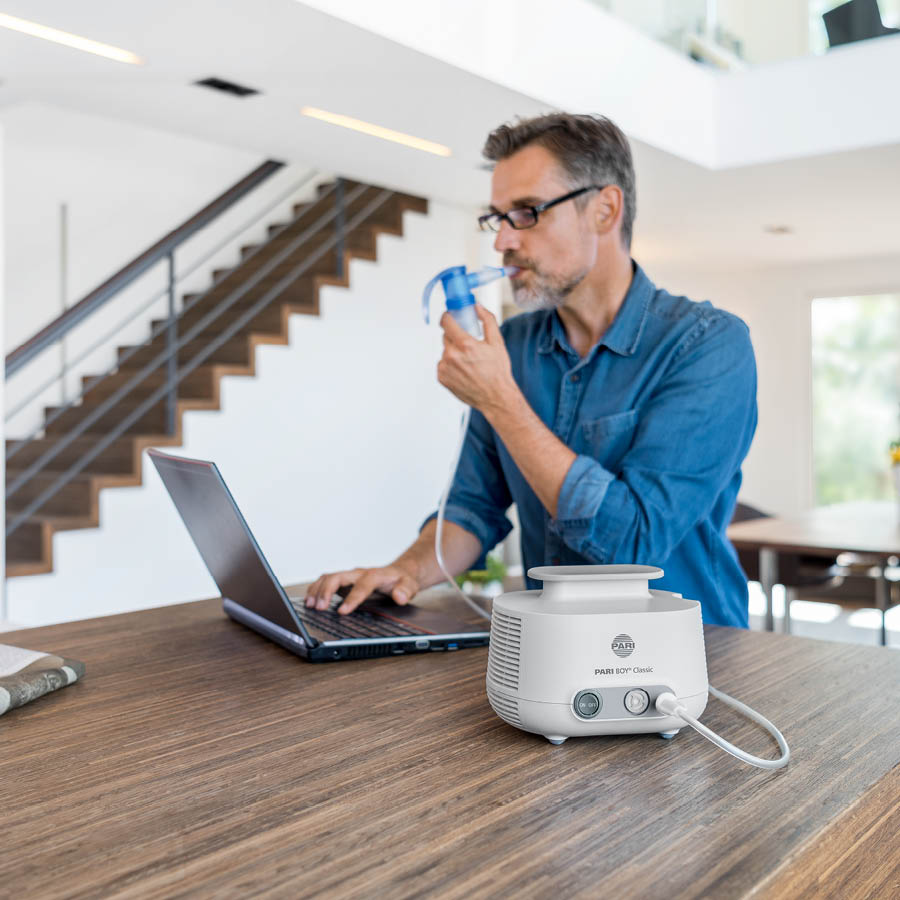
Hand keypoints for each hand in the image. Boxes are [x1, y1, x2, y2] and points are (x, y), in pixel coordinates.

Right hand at [304, 564, 420, 614]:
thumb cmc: (402, 581)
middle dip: (326, 591)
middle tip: (319, 607)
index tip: (342, 611)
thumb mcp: (410, 586)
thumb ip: (406, 591)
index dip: (352, 598)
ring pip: (328, 578)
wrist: (399, 572)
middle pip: (338, 576)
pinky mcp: (343, 581)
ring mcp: (349, 577)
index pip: (361, 585)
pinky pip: (326, 582)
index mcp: (374, 575)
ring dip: (317, 590)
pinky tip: (309, 601)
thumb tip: (400, 597)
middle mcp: (358, 573)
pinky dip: (316, 590)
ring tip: (309, 605)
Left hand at [437, 305, 517, 413]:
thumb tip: (477, 307)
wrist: (495, 397)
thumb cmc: (498, 372)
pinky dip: (450, 364)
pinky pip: (442, 364)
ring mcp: (445, 368)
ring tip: (469, 362)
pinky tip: (463, 370)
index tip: (450, 316)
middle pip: (446, 336)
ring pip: (445, 351)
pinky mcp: (442, 378)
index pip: (446, 322)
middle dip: (455, 336)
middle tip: (468, 344)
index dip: (448, 317)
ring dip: (453, 352)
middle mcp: (452, 356)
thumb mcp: (497, 342)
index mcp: (465, 345)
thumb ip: (487, 320)